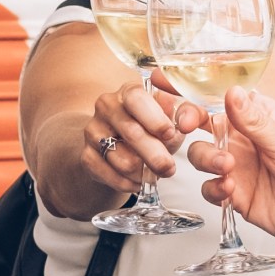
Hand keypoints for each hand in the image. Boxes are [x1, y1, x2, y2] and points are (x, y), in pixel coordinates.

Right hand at [83, 82, 202, 192]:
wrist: (119, 143)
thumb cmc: (151, 127)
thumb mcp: (172, 117)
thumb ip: (187, 114)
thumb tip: (187, 122)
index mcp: (129, 91)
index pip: (137, 99)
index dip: (155, 119)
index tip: (169, 133)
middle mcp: (106, 107)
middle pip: (132, 133)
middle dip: (155, 155)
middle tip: (169, 168)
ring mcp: (93, 131)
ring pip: (123, 160)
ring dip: (143, 173)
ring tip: (152, 173)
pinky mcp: (86, 156)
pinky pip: (110, 176)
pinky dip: (129, 183)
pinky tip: (137, 180)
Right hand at [185, 87, 274, 259]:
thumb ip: (253, 120)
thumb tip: (231, 92)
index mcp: (261, 116)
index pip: (222, 96)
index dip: (195, 90)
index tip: (170, 84)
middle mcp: (246, 139)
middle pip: (203, 123)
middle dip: (188, 122)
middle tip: (187, 125)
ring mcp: (239, 166)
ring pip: (201, 154)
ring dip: (206, 158)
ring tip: (227, 167)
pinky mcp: (236, 194)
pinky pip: (209, 188)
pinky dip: (214, 188)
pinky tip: (230, 190)